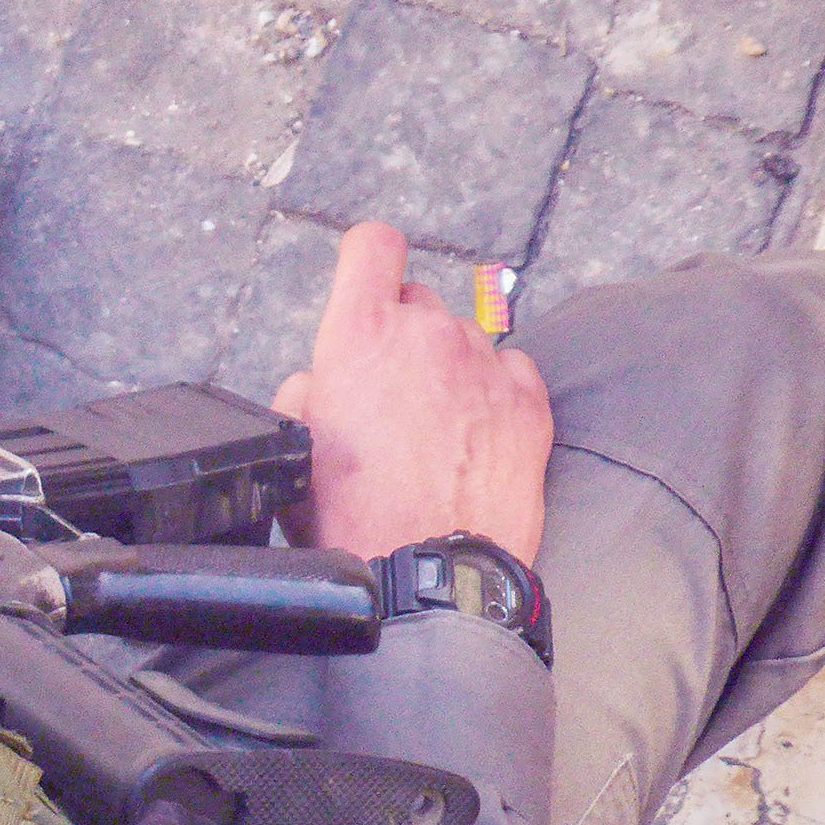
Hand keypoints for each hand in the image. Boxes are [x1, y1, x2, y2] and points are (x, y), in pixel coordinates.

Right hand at [271, 222, 553, 563]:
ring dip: (450, 371)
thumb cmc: (351, 522)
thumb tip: (325, 384)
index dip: (367, 262)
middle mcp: (427, 334)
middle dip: (403, 338)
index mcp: (360, 335)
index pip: (372, 246)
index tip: (368, 283)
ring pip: (465, 341)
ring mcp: (485, 363)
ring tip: (437, 434)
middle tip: (392, 399)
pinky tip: (476, 439)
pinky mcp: (529, 401)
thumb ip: (308, 392)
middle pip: (417, 301)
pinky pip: (510, 371)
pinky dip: (495, 393)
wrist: (424, 578)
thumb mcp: (294, 449)